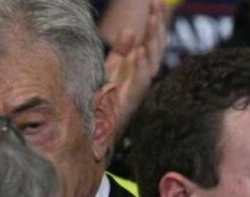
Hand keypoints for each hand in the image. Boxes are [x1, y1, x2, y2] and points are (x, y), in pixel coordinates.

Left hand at [104, 0, 166, 136]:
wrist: (92, 131)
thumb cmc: (99, 100)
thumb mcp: (109, 68)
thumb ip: (121, 51)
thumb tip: (130, 31)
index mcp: (140, 68)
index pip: (152, 41)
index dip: (155, 23)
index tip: (155, 2)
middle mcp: (143, 78)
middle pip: (156, 47)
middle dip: (157, 25)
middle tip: (157, 3)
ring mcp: (138, 90)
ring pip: (152, 62)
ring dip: (153, 40)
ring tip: (152, 19)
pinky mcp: (129, 102)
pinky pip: (139, 83)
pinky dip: (139, 67)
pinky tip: (137, 52)